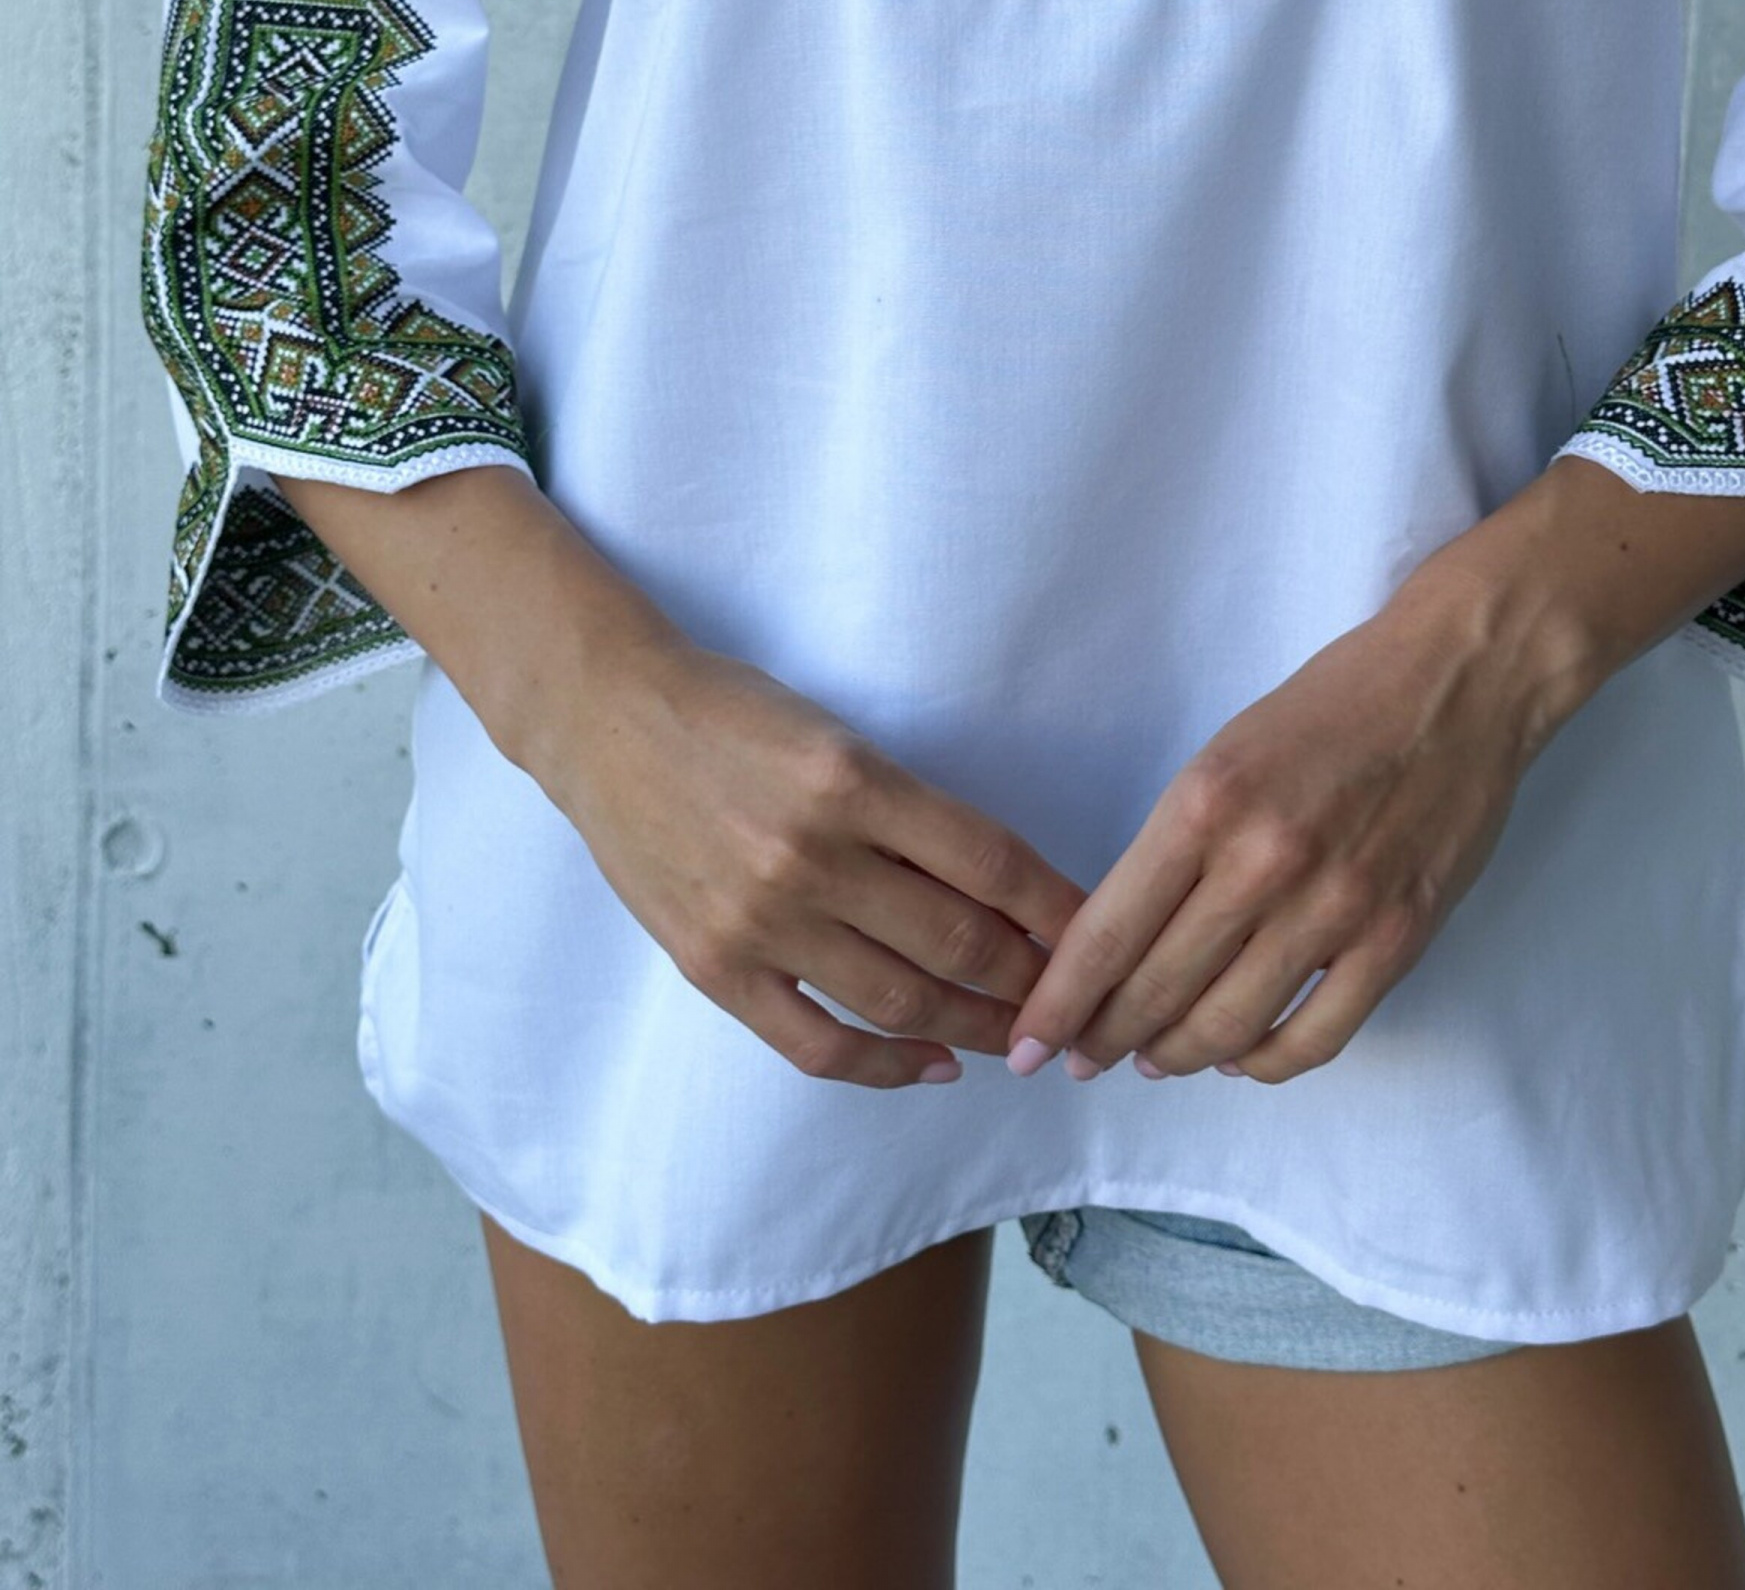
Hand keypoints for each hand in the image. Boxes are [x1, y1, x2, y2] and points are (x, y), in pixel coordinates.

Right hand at [270, 463, 1086, 1090]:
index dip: (1057, 907)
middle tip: (1079, 1000)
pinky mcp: (715, 967)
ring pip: (901, 1002)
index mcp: (852, 778)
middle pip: (958, 942)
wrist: (607, 719)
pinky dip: (886, 1067)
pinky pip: (817, 1044)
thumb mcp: (837, 735)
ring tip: (1023, 1036)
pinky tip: (934, 1066)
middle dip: (1033, 980)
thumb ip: (912, 811)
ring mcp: (760, 920)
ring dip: (977, 1029)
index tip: (1101, 931)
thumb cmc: (734, 713)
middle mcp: (810, 853)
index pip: (991, 861)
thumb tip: (1005, 889)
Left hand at [999, 584, 1550, 1086]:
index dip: (1060, 1003)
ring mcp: (1335, 908)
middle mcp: (1263, 862)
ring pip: (1228, 1027)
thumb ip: (1180, 844)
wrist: (1458, 682)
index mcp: (1206, 804)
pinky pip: (1314, 1038)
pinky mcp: (1396, 940)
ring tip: (1155, 1059)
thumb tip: (1130, 939)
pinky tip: (1240, 1056)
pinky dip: (1264, 1062)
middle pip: (1157, 990)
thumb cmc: (1333, 705)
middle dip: (1105, 1039)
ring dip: (1178, 1057)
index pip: (1108, 932)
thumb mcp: (1226, 753)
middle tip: (1084, 1058)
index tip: (1029, 1043)